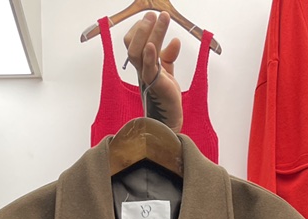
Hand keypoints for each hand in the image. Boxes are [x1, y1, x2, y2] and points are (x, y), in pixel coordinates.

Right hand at [124, 11, 182, 132]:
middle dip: (142, 27)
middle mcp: (141, 69)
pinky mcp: (156, 84)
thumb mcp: (167, 70)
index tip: (152, 18)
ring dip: (149, 33)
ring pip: (138, 52)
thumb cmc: (166, 94)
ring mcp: (146, 76)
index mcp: (142, 63)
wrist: (171, 116)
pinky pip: (148, 68)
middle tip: (154, 13)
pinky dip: (150, 56)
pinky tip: (153, 44)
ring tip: (161, 17)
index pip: (132, 42)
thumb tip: (175, 40)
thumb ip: (168, 55)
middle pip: (132, 44)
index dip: (140, 29)